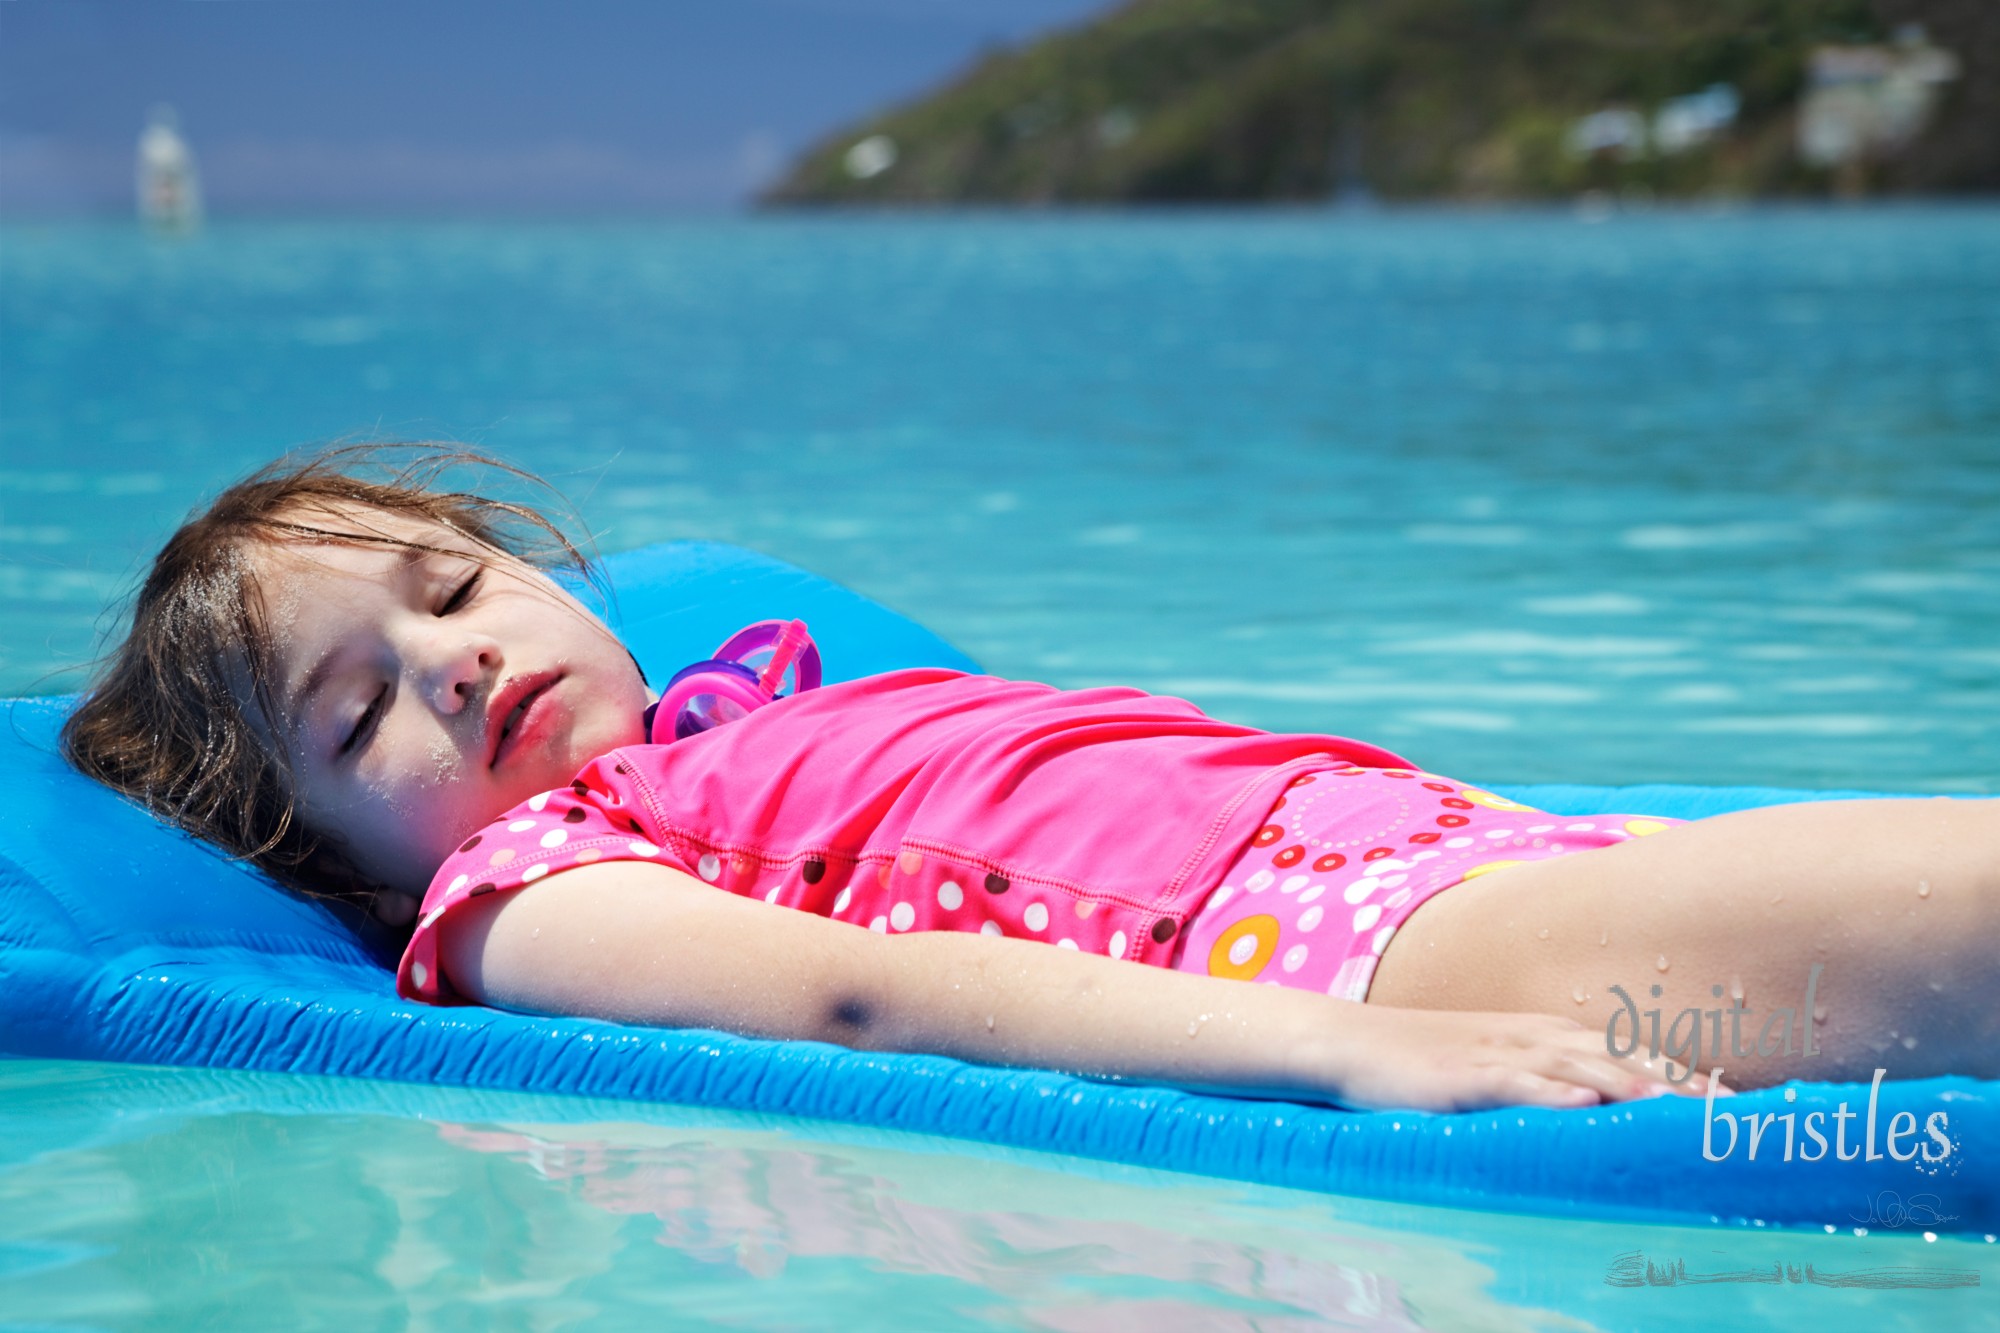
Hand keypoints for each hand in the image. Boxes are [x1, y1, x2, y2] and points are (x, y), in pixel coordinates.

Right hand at [1308, 1004, 1730, 1112]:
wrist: (1353, 1043)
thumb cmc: (1429, 1061)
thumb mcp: (1498, 1067)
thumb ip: (1550, 1082)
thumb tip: (1605, 1110)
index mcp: (1549, 1036)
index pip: (1632, 1054)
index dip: (1685, 1077)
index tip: (1738, 1103)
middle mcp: (1536, 1038)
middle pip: (1622, 1058)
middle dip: (1679, 1084)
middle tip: (1732, 1113)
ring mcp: (1500, 1054)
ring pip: (1580, 1067)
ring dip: (1632, 1085)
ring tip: (1679, 1108)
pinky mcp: (1463, 1075)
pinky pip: (1514, 1082)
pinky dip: (1552, 1090)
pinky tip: (1584, 1103)